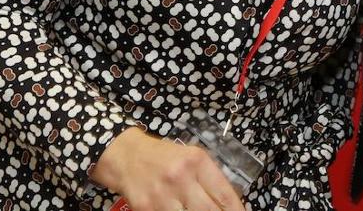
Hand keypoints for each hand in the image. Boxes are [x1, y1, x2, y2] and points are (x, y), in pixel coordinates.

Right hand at [91, 127, 246, 210]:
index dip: (236, 210)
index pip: (224, 194)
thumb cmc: (164, 157)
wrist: (126, 156)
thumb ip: (209, 177)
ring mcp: (163, 195)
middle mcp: (181, 177)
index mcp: (197, 161)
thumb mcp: (191, 157)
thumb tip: (229, 203)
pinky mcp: (146, 208)